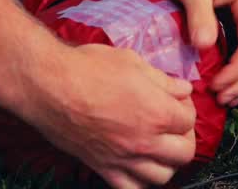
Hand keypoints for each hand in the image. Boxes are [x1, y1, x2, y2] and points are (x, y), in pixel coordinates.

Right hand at [13, 43, 197, 188]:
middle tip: (173, 124)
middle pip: (184, 152)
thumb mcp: (132, 62)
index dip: (186, 107)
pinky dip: (139, 182)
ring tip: (158, 146)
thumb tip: (183, 89)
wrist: (49, 85)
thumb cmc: (87, 68)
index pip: (189, 119)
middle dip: (184, 136)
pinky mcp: (103, 168)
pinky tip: (137, 167)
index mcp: (157, 111)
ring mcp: (124, 158)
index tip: (177, 101)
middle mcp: (144, 141)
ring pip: (162, 176)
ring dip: (167, 161)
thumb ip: (163, 80)